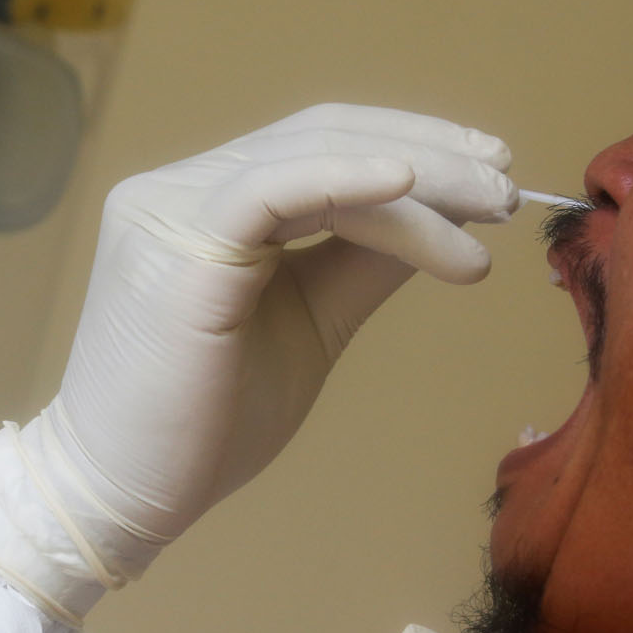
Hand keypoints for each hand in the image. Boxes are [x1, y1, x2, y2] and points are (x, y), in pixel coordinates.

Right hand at [37, 105, 515, 581]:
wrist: (123, 496)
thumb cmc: (208, 425)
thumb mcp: (314, 324)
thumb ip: (366, 263)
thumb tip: (447, 217)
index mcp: (211, 204)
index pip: (322, 147)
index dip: (414, 149)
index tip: (492, 179)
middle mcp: (182, 187)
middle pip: (325, 135)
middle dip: (431, 155)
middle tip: (509, 187)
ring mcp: (171, 207)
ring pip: (314, 158)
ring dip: (418, 176)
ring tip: (492, 209)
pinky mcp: (177, 245)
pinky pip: (273, 190)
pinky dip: (347, 178)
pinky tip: (412, 183)